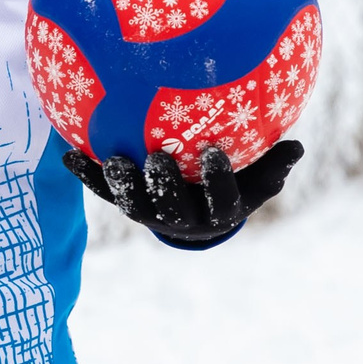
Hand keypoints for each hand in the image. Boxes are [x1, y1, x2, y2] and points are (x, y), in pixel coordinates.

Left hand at [63, 140, 302, 246]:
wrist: (196, 216)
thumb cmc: (232, 187)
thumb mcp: (256, 179)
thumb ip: (272, 164)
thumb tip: (297, 146)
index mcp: (216, 211)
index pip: (220, 200)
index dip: (216, 181)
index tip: (214, 150)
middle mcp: (180, 218)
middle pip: (169, 208)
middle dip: (163, 185)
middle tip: (157, 157)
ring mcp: (149, 212)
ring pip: (133, 203)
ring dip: (121, 184)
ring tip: (112, 160)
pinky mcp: (124, 204)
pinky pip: (102, 191)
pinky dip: (85, 173)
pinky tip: (65, 153)